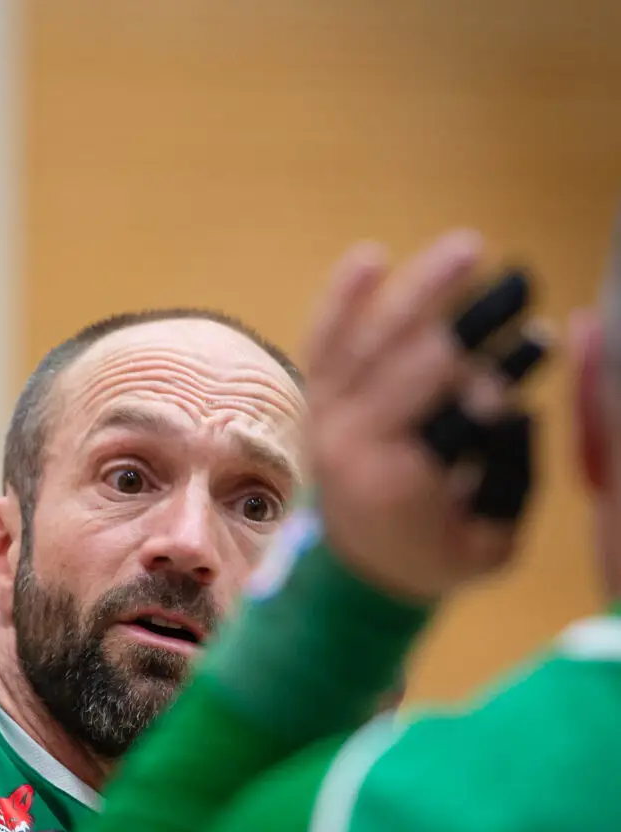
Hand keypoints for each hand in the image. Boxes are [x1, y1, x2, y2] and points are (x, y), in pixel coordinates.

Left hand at [305, 229, 535, 601]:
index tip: (518, 366)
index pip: (445, 422)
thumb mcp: (485, 544)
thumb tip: (512, 410)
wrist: (357, 572)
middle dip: (470, 325)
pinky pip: (326, 342)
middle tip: (522, 285)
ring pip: (376, 339)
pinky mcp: (319, 399)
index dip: (481, 392)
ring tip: (471, 249)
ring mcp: (329, 417)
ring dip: (424, 290)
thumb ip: (507, 484)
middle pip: (415, 366)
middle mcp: (352, 444)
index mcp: (394, 485)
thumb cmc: (433, 555)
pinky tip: (372, 257)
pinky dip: (344, 300)